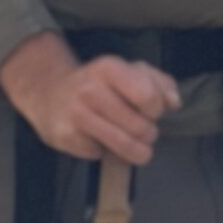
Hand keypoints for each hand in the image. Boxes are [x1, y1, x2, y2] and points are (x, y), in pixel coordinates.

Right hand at [0, 32, 177, 164]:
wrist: (48, 91)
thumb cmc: (99, 83)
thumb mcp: (129, 71)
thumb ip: (159, 83)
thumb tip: (174, 103)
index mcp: (108, 68)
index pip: (149, 97)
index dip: (156, 109)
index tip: (150, 110)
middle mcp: (90, 89)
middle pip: (140, 127)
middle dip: (149, 134)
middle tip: (145, 131)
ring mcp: (75, 114)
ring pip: (124, 145)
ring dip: (138, 151)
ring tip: (139, 148)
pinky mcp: (66, 137)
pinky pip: (101, 154)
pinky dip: (106, 151)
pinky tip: (100, 139)